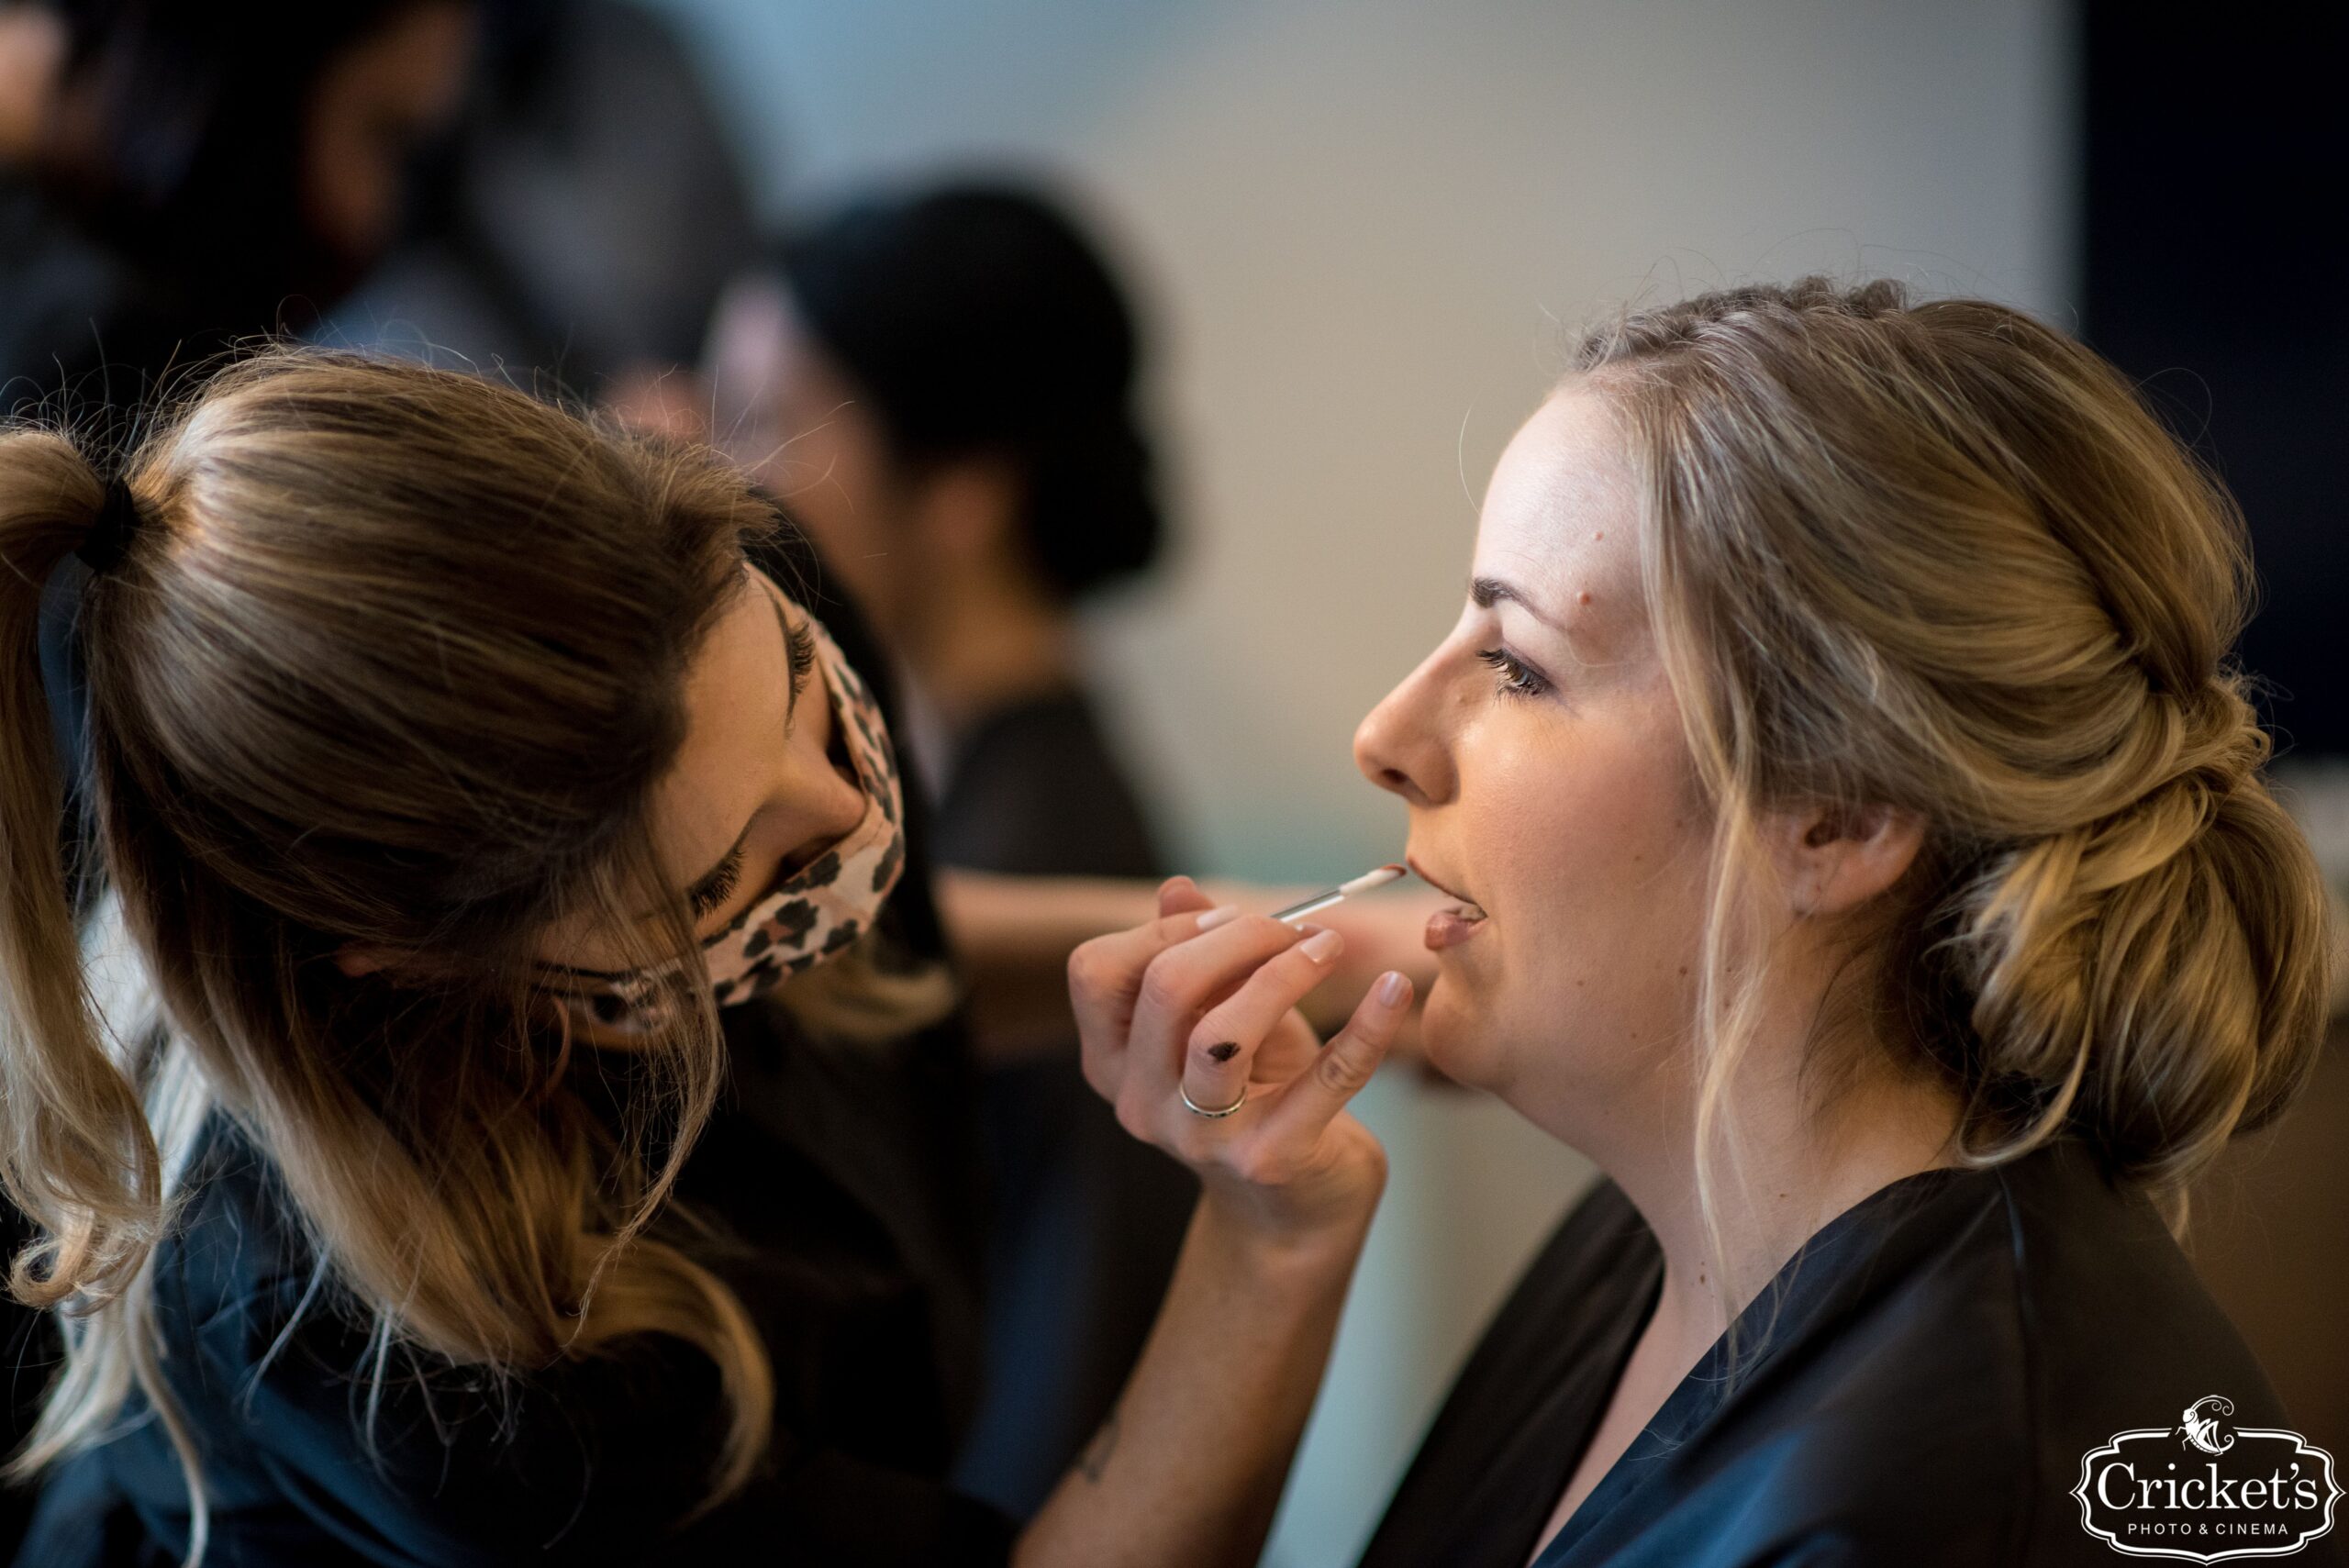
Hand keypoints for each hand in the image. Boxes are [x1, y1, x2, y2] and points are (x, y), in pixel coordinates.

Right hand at [1068, 876, 1411, 1244]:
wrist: (1296, 1207)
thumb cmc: (1258, 1093)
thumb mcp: (1221, 1018)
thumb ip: (1196, 956)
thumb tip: (1177, 889)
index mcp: (1112, 1062)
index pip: (1098, 972)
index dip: (1168, 929)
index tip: (1235, 920)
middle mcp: (1142, 1103)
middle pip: (1165, 988)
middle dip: (1237, 937)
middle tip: (1295, 930)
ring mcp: (1202, 1138)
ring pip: (1221, 1035)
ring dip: (1284, 973)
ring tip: (1330, 948)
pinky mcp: (1273, 1159)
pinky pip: (1327, 1077)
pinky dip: (1368, 1025)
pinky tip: (1395, 989)